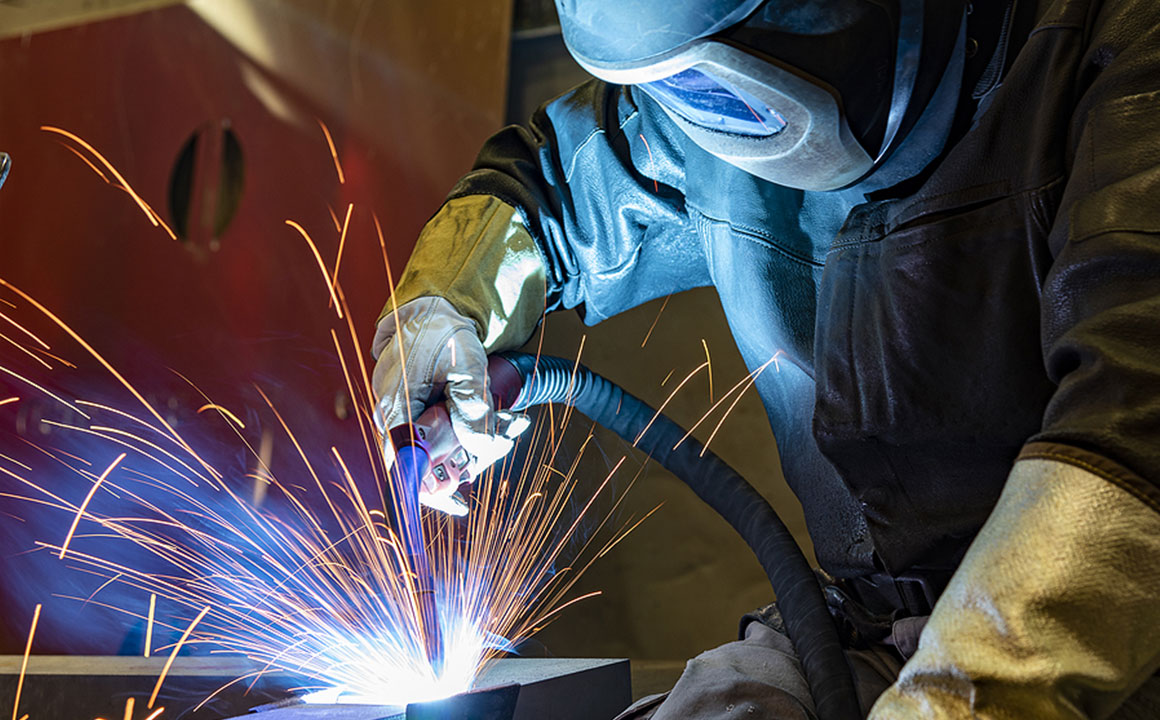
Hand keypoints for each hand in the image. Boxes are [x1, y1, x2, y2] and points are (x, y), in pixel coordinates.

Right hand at [372, 296, 525, 513]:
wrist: (434, 307)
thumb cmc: (441, 329)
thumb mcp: (465, 362)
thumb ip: (472, 403)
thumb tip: (479, 444)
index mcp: (394, 406)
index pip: (402, 465)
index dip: (428, 491)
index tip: (457, 504)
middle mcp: (395, 416)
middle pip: (431, 460)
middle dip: (474, 455)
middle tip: (510, 433)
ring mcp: (408, 414)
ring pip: (445, 446)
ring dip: (482, 440)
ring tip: (515, 421)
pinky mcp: (423, 410)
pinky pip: (447, 432)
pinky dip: (475, 430)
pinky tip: (503, 421)